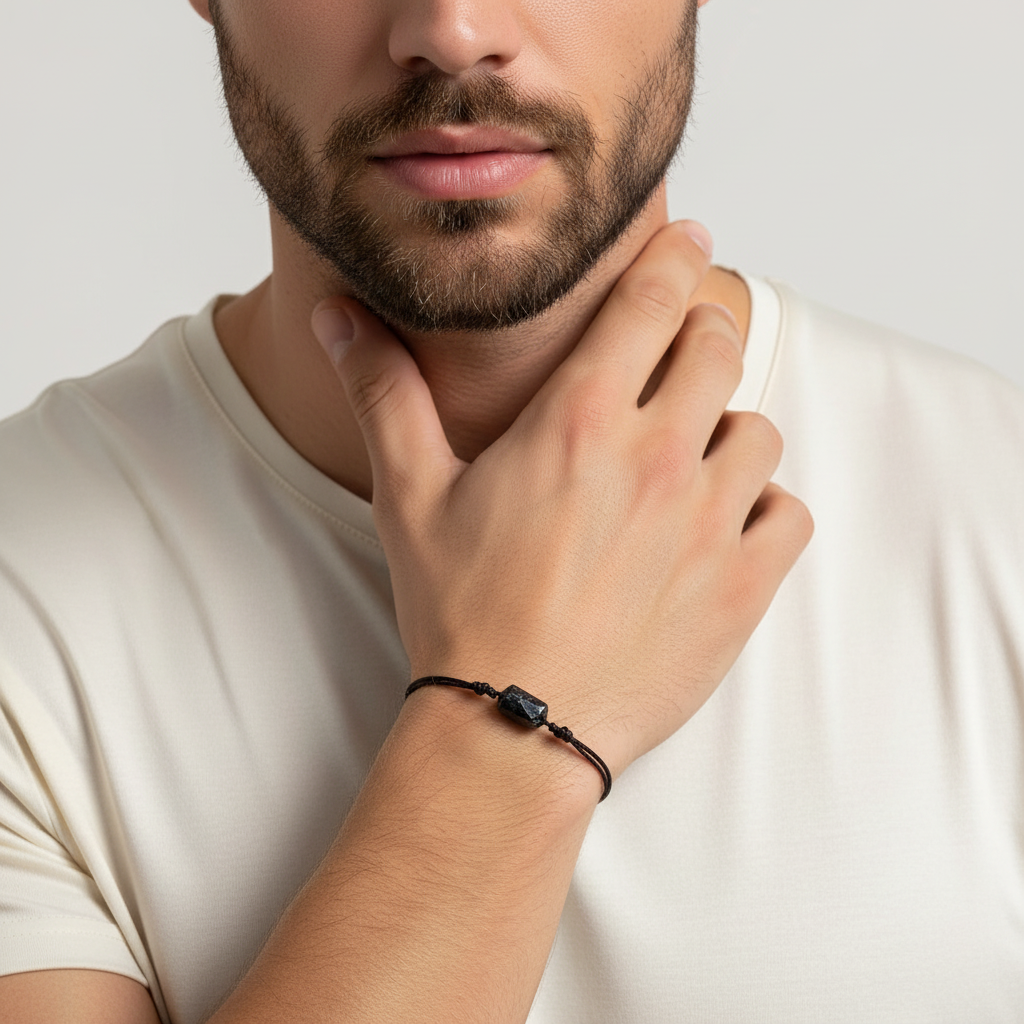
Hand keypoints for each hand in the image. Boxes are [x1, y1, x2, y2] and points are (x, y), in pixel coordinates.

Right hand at [311, 222, 811, 780]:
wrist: (513, 727)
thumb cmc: (461, 613)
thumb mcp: (409, 495)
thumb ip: (383, 393)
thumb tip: (337, 315)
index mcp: (578, 422)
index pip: (650, 301)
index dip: (673, 257)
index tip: (688, 239)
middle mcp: (657, 459)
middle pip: (718, 348)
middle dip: (702, 334)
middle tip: (680, 351)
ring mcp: (709, 525)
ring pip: (758, 432)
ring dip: (728, 429)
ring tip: (689, 457)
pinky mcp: (741, 588)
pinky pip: (789, 514)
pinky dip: (766, 508)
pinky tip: (724, 525)